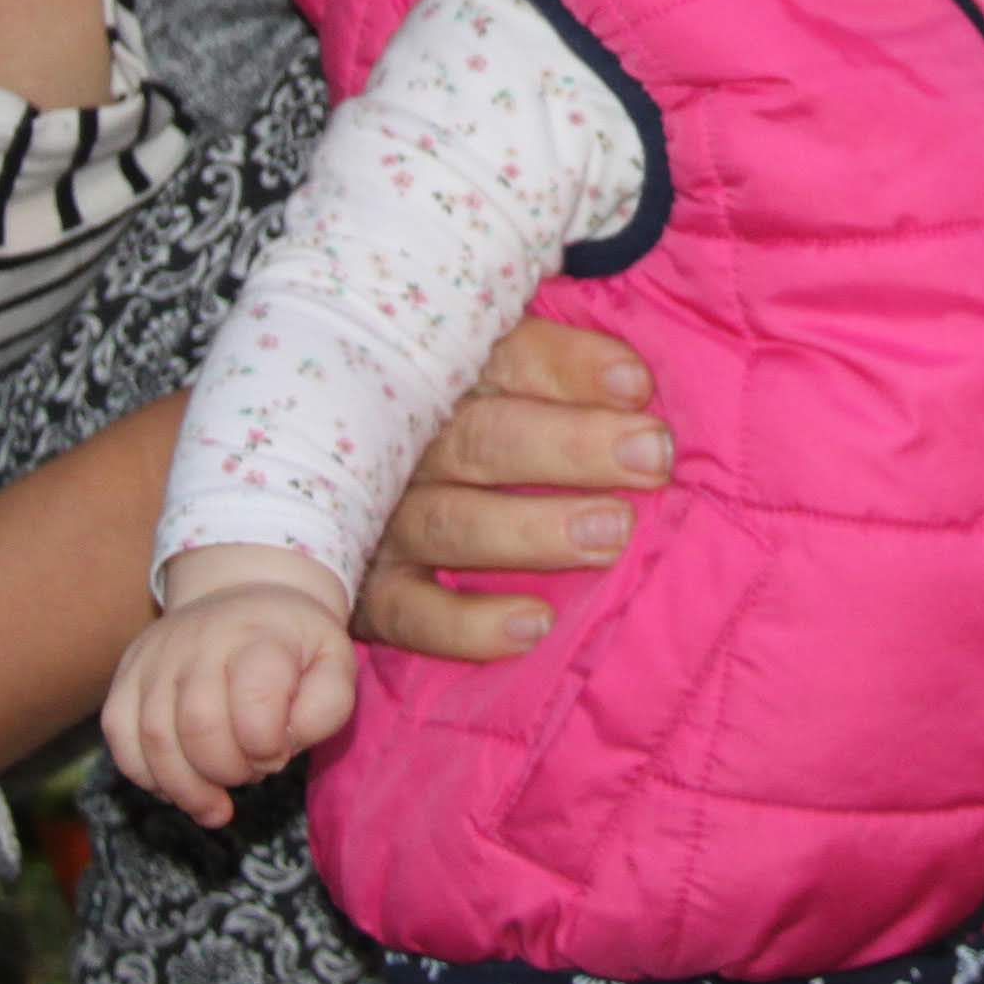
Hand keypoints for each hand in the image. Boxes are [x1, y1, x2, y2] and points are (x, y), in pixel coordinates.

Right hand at [107, 552, 359, 829]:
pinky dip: (149, 776)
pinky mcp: (126, 678)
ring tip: (216, 802)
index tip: (279, 752)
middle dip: (229, 771)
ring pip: (155, 739)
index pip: (254, 702)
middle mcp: (199, 641)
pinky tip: (179, 786)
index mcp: (258, 635)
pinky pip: (122, 739)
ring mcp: (155, 658)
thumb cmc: (293, 645)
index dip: (268, 746)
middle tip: (251, 773)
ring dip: (187, 788)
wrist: (245, 597)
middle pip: (199, 726)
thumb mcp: (334, 663)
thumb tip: (282, 745)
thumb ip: (326, 706)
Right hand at [356, 317, 676, 660]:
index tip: (637, 386)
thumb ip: (558, 363)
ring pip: (455, 523)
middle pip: (484, 439)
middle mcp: (407, 445)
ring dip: (534, 530)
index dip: (571, 367)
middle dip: (573, 446)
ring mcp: (385, 520)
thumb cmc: (468, 433)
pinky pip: (413, 615)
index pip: (506, 358)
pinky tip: (537, 624)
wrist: (331, 523)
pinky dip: (469, 625)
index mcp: (443, 377)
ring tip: (613, 533)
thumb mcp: (503, 376)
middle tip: (652, 457)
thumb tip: (634, 377)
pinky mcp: (372, 595)